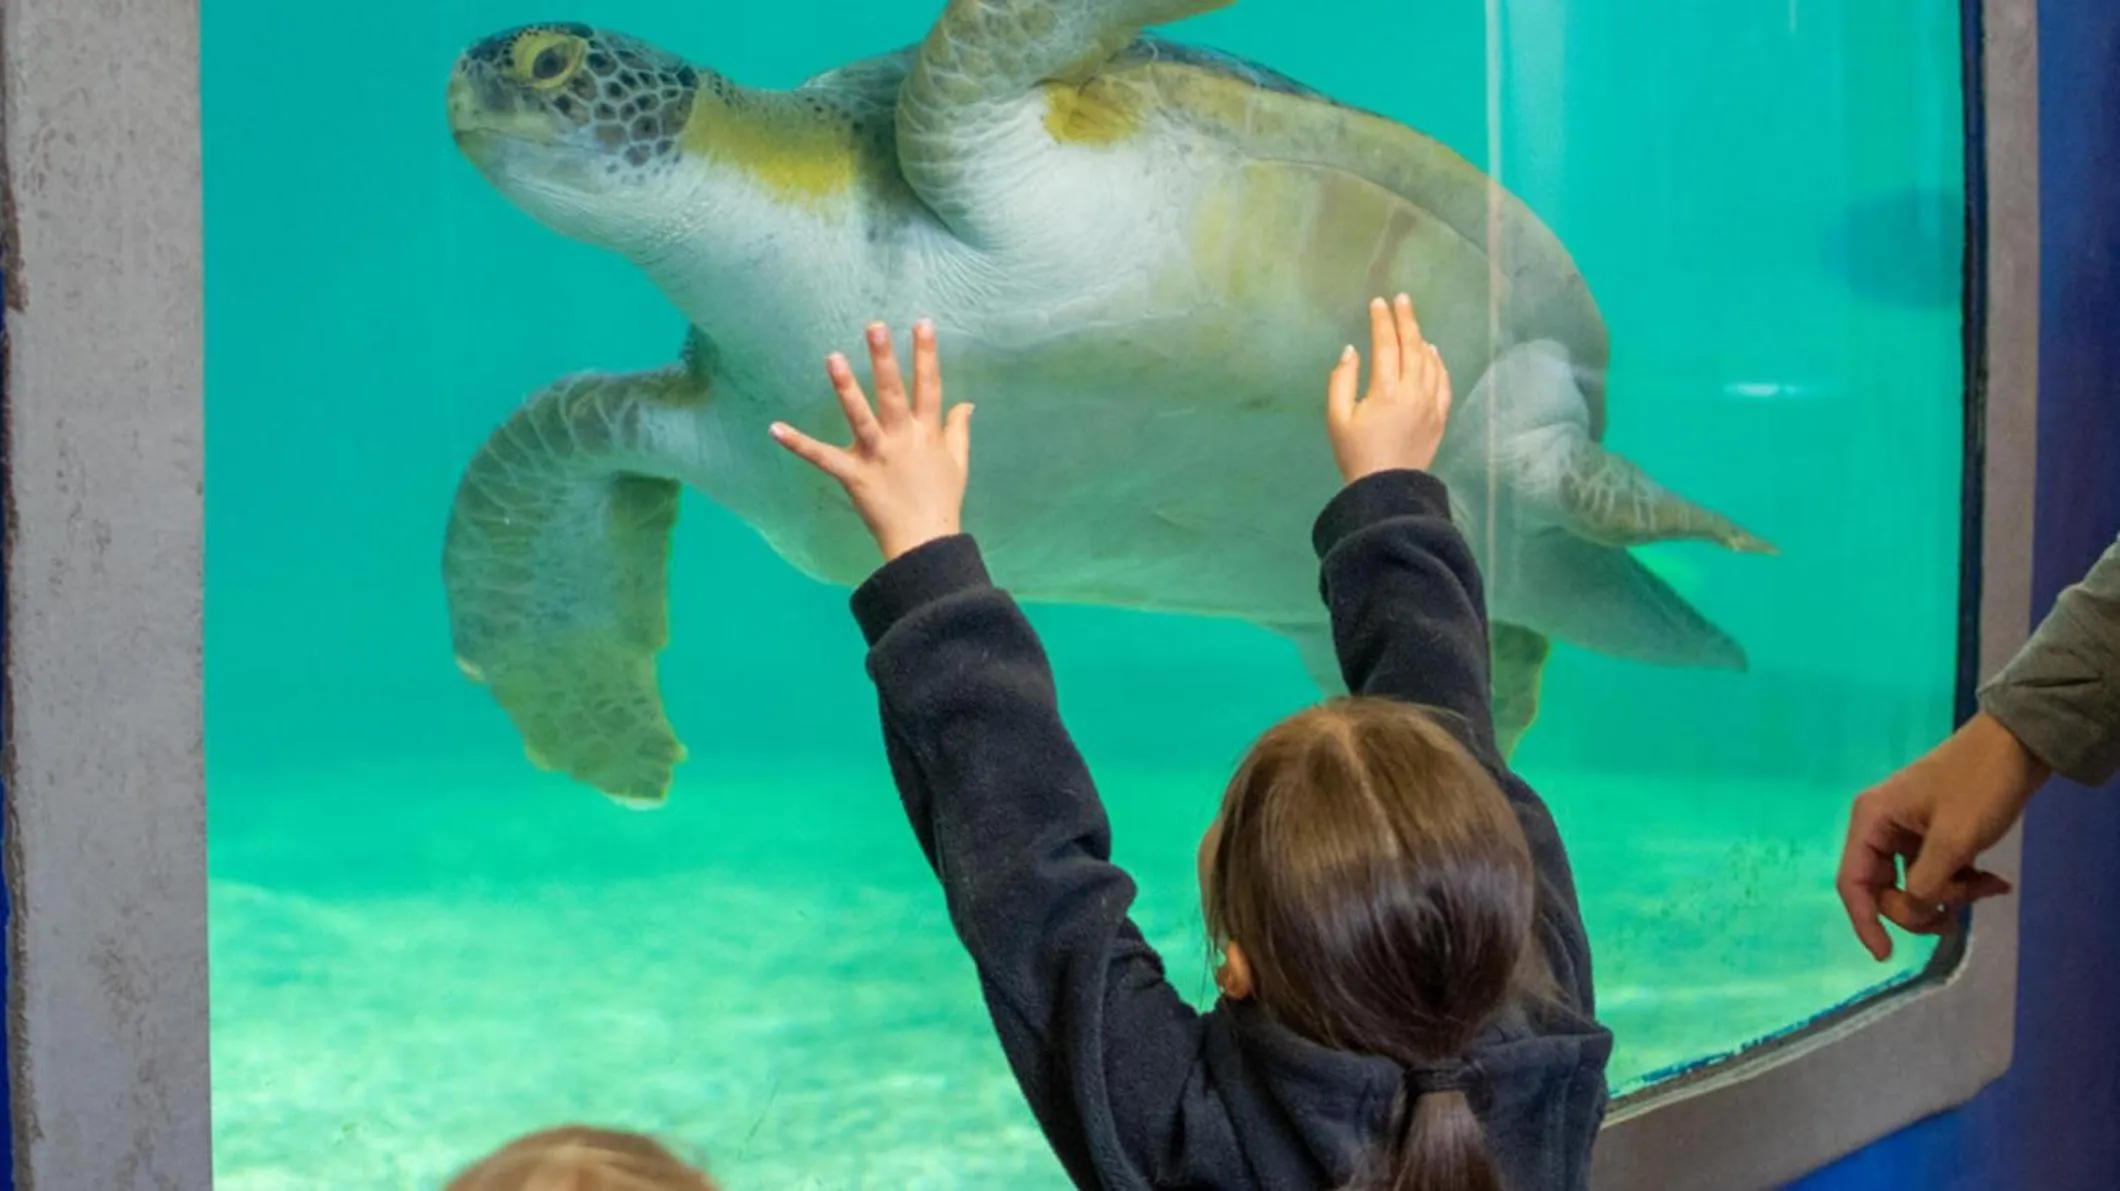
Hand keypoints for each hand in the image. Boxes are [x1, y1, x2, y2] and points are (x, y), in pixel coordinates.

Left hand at [770, 319, 973, 562]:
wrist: (925, 543)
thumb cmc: (942, 502)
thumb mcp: (958, 462)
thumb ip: (958, 429)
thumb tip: (967, 403)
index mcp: (927, 433)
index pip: (929, 386)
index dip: (926, 354)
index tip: (922, 324)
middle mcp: (903, 439)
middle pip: (893, 392)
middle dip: (884, 359)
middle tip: (874, 327)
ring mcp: (877, 456)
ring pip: (861, 416)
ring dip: (846, 388)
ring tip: (833, 358)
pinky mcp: (854, 476)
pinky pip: (822, 458)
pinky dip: (798, 444)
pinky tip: (775, 428)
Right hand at [1325, 293, 1453, 483]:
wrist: (1387, 489)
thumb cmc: (1355, 453)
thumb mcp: (1337, 418)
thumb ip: (1341, 380)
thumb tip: (1351, 351)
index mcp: (1385, 390)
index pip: (1386, 344)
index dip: (1382, 321)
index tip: (1378, 303)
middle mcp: (1413, 391)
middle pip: (1412, 346)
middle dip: (1406, 319)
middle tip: (1401, 299)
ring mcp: (1430, 403)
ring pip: (1430, 361)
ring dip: (1421, 338)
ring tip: (1413, 323)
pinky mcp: (1440, 416)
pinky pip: (1443, 381)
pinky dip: (1438, 363)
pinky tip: (1433, 353)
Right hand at [1836, 712, 2048, 960]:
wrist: (2019, 745)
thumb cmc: (1979, 786)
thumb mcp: (1954, 840)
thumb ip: (1925, 885)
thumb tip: (1912, 915)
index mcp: (1872, 820)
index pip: (1852, 882)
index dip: (1865, 921)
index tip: (1887, 955)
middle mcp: (1881, 826)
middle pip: (1884, 888)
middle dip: (1920, 908)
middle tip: (1954, 919)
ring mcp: (1907, 830)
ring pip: (1915, 884)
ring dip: (1950, 896)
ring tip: (1988, 888)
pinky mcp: (1933, 833)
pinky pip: (1936, 872)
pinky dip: (1962, 883)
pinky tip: (1993, 881)